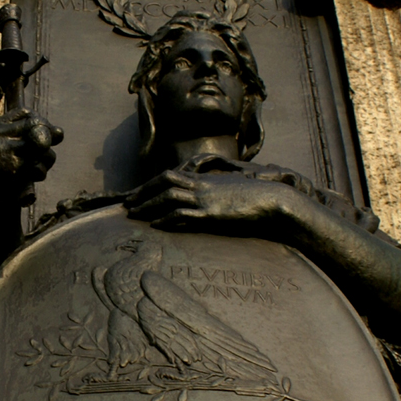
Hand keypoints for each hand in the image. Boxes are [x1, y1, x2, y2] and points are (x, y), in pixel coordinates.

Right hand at [0, 109, 62, 198]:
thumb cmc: (16, 166)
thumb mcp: (25, 143)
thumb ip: (42, 132)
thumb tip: (59, 133)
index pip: (29, 114)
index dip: (45, 126)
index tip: (43, 141)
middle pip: (37, 127)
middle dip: (47, 141)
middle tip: (41, 154)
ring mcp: (0, 152)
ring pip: (41, 147)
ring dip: (46, 159)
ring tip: (33, 169)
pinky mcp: (8, 170)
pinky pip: (38, 167)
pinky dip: (40, 173)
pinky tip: (30, 179)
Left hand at [125, 168, 291, 234]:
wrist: (272, 199)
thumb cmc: (255, 197)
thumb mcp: (230, 190)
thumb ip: (214, 192)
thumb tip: (204, 201)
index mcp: (204, 180)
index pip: (170, 176)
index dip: (150, 184)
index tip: (138, 193)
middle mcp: (201, 187)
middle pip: (163, 183)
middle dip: (143, 193)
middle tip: (128, 204)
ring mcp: (205, 200)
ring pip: (168, 197)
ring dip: (148, 205)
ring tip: (134, 214)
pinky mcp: (211, 214)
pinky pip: (182, 214)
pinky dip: (166, 219)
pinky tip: (155, 225)